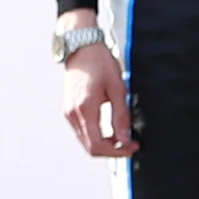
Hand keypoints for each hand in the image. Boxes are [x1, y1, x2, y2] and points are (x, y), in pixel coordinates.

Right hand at [59, 10, 133, 157]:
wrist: (82, 47)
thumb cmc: (98, 62)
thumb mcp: (118, 88)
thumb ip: (121, 116)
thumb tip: (125, 137)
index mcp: (85, 109)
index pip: (97, 145)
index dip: (116, 152)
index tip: (130, 148)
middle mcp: (72, 113)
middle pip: (90, 147)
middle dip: (110, 150)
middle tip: (128, 145)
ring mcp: (68, 112)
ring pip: (85, 141)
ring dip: (103, 144)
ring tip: (120, 136)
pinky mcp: (68, 109)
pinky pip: (81, 131)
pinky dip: (95, 135)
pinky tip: (107, 130)